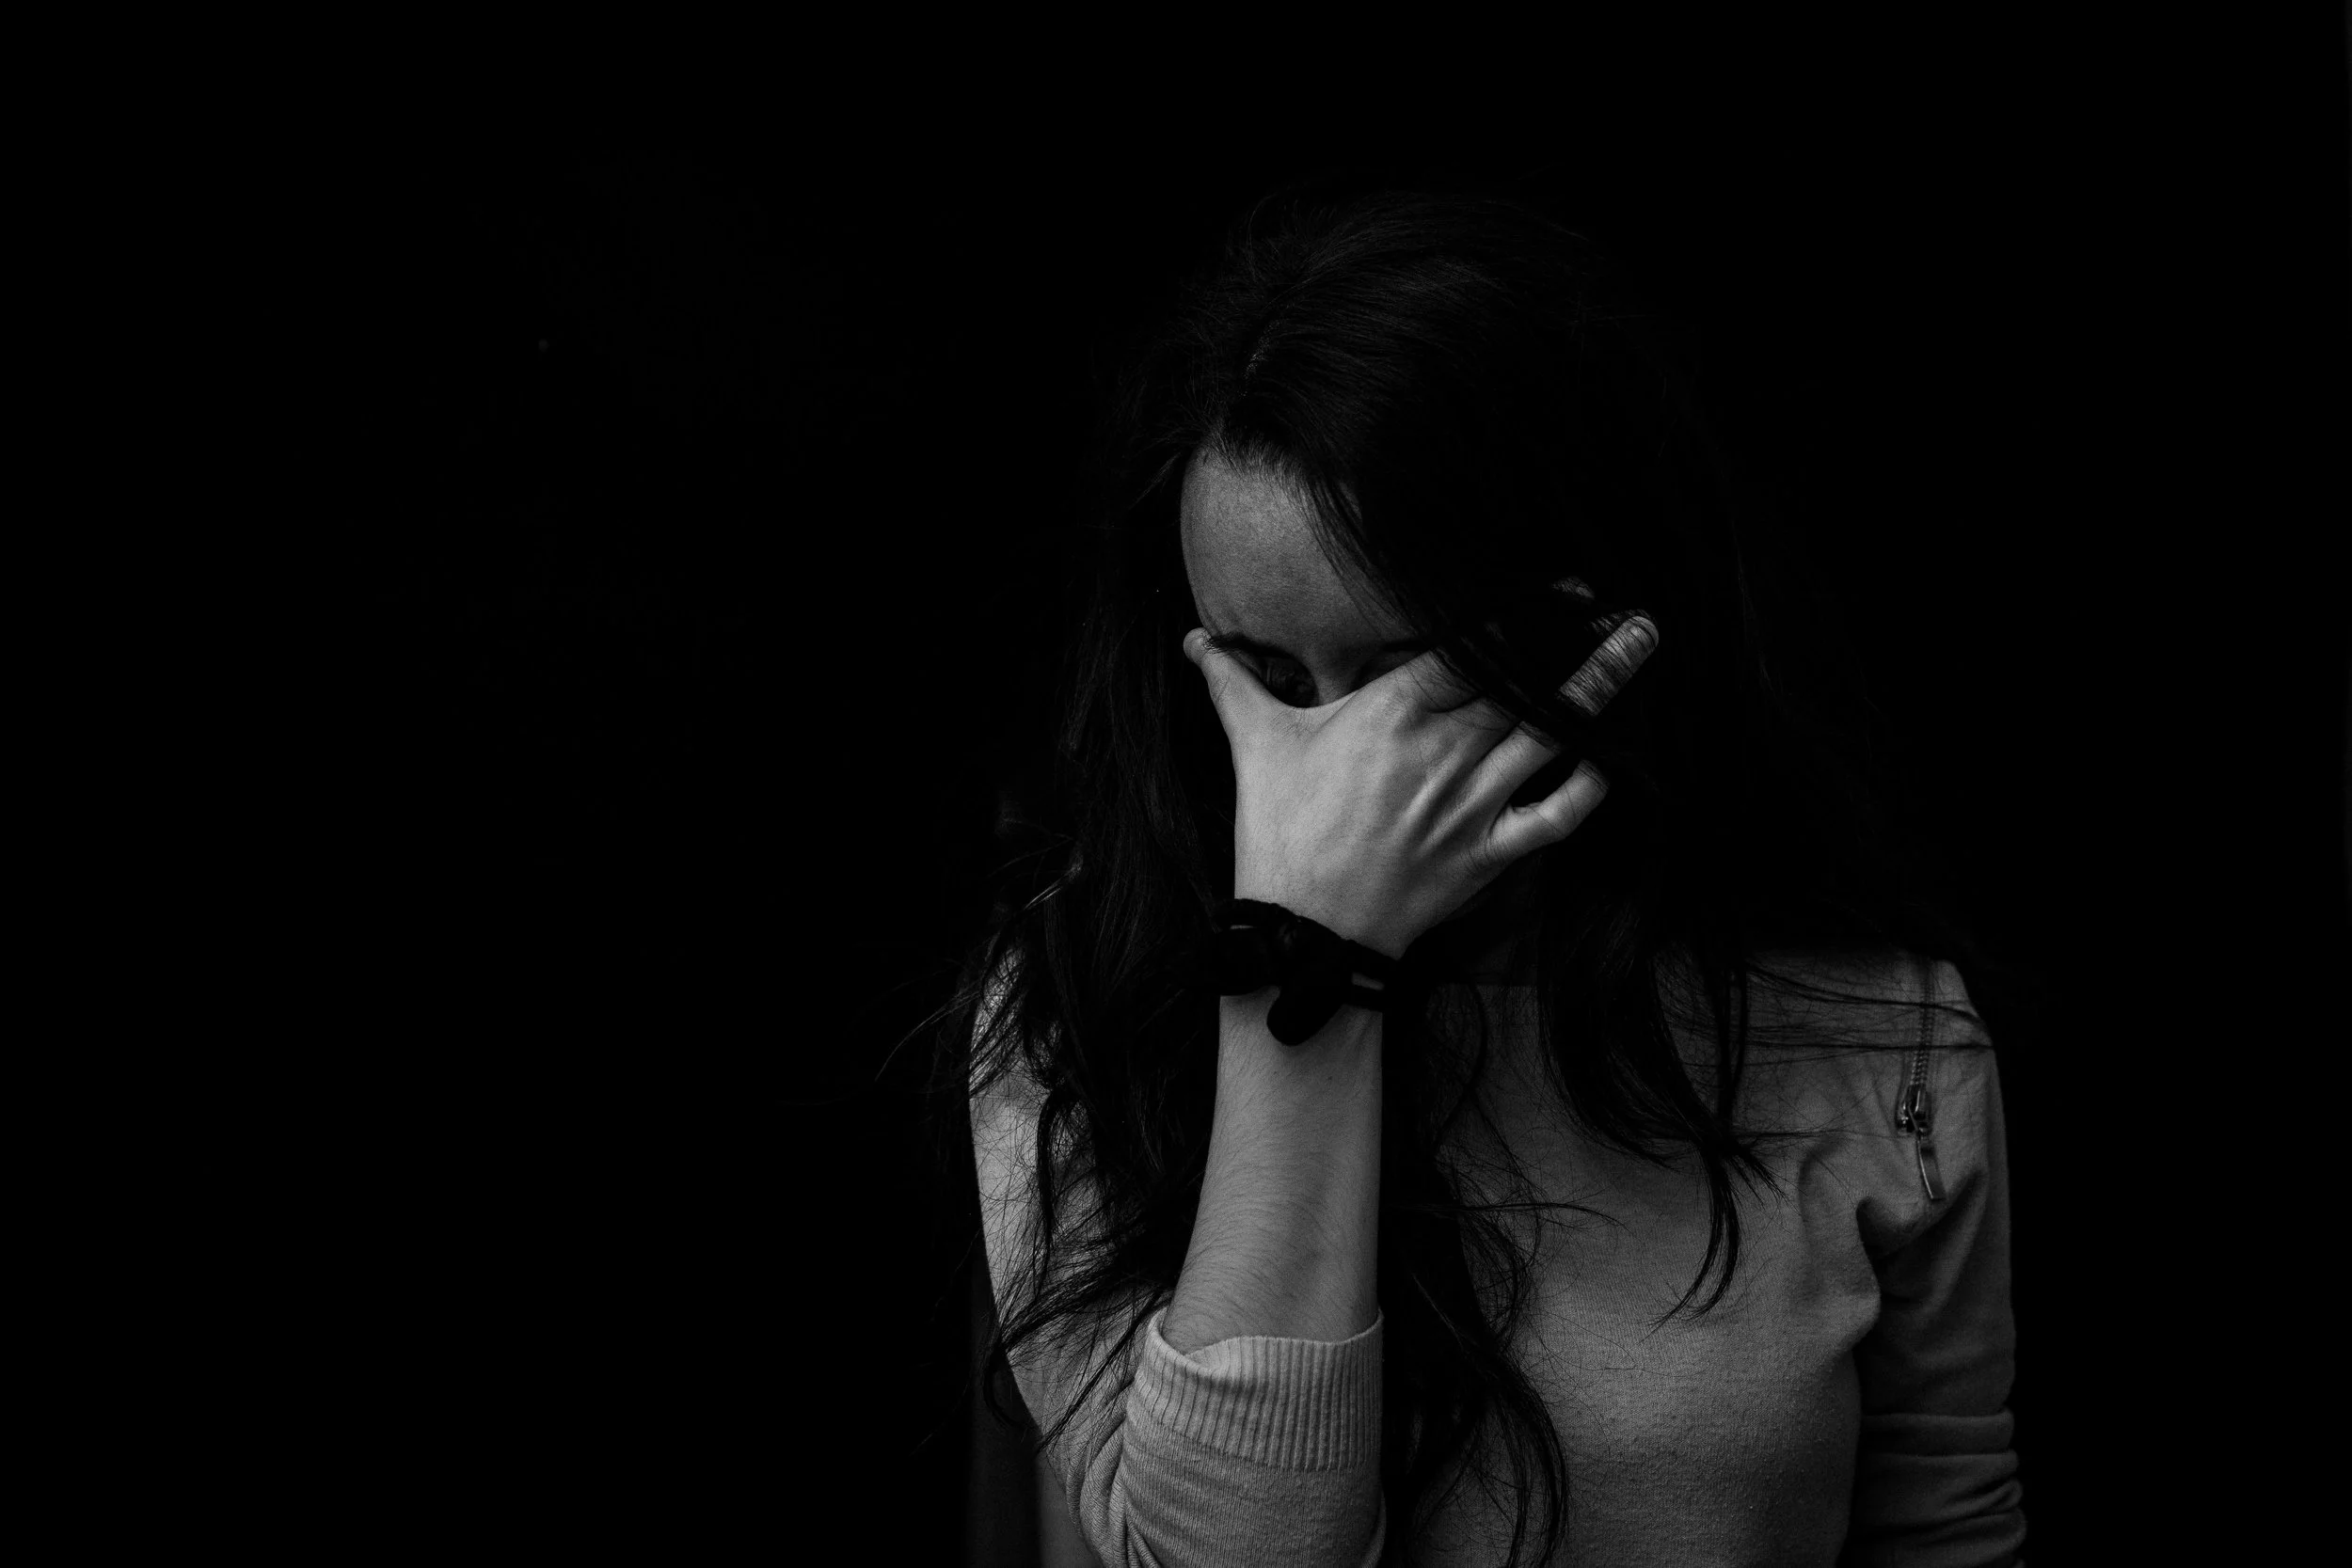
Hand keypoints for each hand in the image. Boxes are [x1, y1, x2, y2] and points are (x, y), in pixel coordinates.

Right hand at [1184, 614, 1657, 958]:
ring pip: (1552, 734)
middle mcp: (1441, 752)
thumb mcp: (1255, 746)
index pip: (1470, 646)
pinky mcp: (1487, 855)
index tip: (1562, 585)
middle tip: (1627, 605)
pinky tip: (1612, 758)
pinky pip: (1553, 818)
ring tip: (1641, 643)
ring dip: (1602, 688)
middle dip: (1577, 640)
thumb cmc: (1278, 831)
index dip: (1521, 612)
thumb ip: (1232, 683)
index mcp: (1391, 714)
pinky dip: (1588, 788)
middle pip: (1524, 682)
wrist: (1302, 930)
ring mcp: (1470, 804)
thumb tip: (1194, 639)